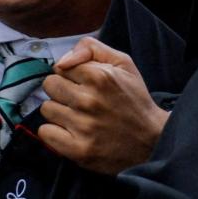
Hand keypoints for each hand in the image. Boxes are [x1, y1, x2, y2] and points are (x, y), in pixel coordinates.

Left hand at [39, 38, 168, 174]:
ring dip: (59, 112)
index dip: (71, 75)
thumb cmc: (134, 100)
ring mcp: (83, 126)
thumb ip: (90, 48)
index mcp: (99, 77)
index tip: (83, 84)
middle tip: (79, 100)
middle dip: (62, 91)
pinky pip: (45, 132)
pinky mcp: (78, 149)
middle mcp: (89, 100)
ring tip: (78, 117)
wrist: (152, 140)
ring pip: (46, 109)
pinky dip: (54, 132)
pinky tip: (70, 132)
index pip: (60, 67)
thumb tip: (62, 60)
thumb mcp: (123, 63)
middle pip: (49, 85)